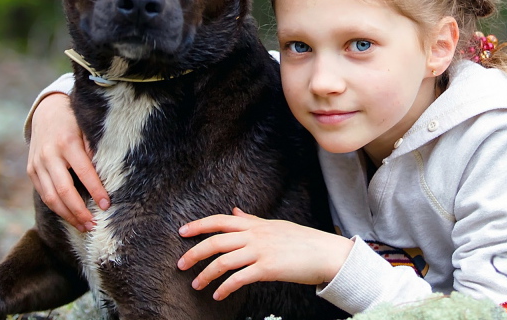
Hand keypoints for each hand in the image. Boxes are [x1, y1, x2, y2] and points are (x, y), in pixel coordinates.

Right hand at [26, 92, 107, 230]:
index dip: (96, 190)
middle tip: (93, 225)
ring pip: (50, 197)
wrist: (47, 111)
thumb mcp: (87, 129)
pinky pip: (43, 194)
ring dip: (67, 215)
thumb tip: (106, 175)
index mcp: (66, 142)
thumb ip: (95, 149)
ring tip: (83, 227)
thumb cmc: (74, 121)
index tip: (107, 205)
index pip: (84, 172)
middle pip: (63, 190)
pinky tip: (70, 216)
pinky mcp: (31, 170)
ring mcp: (37, 164)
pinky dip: (56, 208)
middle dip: (79, 211)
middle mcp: (49, 155)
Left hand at [176, 208, 352, 300]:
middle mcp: (254, 236)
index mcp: (254, 225)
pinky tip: (218, 295)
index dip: (199, 225)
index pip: (220, 221)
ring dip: (206, 275)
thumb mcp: (274, 226)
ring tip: (197, 286)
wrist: (325, 253)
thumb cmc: (301, 240)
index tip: (182, 232)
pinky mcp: (267, 269)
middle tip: (180, 265)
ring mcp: (260, 252)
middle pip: (216, 242)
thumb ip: (251, 220)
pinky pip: (239, 279)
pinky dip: (225, 288)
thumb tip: (234, 210)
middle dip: (194, 253)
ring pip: (223, 261)